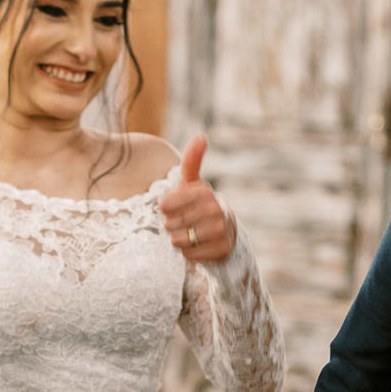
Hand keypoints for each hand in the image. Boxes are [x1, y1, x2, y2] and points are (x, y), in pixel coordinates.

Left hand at [159, 135, 234, 263]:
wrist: (226, 231)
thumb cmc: (200, 204)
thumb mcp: (193, 183)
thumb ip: (192, 160)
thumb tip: (201, 136)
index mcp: (203, 191)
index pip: (164, 204)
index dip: (166, 209)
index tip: (176, 207)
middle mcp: (214, 209)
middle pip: (169, 224)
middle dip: (172, 225)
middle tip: (185, 222)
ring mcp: (219, 230)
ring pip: (178, 241)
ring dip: (179, 240)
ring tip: (191, 233)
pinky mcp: (220, 249)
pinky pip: (188, 255)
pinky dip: (189, 253)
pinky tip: (199, 245)